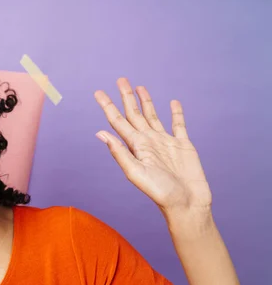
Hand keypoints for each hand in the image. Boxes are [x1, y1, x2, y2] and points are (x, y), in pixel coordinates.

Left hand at [93, 78, 211, 213]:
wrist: (186, 205)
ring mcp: (166, 142)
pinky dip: (176, 113)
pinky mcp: (184, 145)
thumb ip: (119, 152)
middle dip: (126, 97)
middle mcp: (148, 141)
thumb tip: (100, 133)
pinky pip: (179, 124)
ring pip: (153, 116)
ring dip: (146, 101)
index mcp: (135, 146)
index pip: (118, 122)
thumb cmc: (160, 193)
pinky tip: (173, 102)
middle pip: (134, 114)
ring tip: (139, 87)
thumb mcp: (136, 172)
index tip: (98, 92)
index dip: (108, 106)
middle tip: (120, 79)